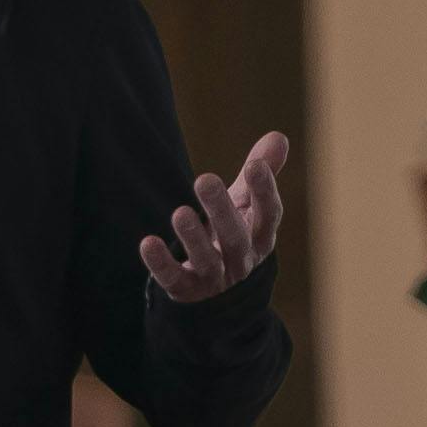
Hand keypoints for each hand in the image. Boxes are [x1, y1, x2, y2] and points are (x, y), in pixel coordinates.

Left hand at [140, 129, 290, 301]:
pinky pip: (174, 279)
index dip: (265, 191)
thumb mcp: (246, 204)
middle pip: (236, 238)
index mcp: (261, 236)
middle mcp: (242, 260)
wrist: (217, 288)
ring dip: (194, 238)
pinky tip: (148, 242)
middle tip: (204, 179)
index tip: (255, 166)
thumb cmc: (233, 233)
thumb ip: (259, 173)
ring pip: (208, 261)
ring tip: (180, 213)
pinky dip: (161, 263)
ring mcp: (215, 279)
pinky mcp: (187, 291)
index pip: (269, 215)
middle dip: (222, 210)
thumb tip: (279, 136)